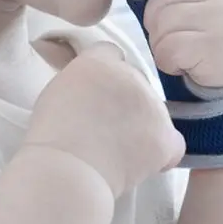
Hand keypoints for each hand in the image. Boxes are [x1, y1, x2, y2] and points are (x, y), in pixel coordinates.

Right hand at [25, 41, 184, 197]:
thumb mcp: (56, 93)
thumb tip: (92, 96)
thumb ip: (80, 84)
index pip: (110, 54)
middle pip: (136, 82)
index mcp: (99, 62)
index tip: (94, 97)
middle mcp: (131, 76)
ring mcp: (152, 105)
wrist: (68, 169)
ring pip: (154, 111)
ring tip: (117, 152)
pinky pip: (172, 142)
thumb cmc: (50, 136)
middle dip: (125, 101)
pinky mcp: (165, 135)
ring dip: (142, 126)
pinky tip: (144, 161)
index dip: (104, 77)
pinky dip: (161, 151)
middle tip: (104, 129)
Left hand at [144, 0, 222, 88]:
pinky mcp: (213, 47)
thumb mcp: (209, 5)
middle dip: (155, 15)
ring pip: (163, 21)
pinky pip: (167, 48)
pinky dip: (166, 61)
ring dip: (160, 42)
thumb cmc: (212, 39)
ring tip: (179, 51)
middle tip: (169, 34)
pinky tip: (183, 65)